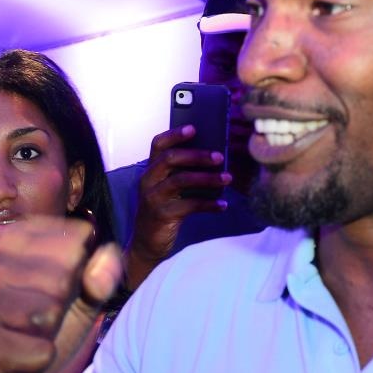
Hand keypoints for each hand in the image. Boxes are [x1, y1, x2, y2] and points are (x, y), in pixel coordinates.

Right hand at [0, 217, 121, 372]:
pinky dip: (39, 360)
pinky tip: (17, 359)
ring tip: (26, 336)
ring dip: (48, 333)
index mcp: (9, 240)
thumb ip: (100, 276)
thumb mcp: (77, 301)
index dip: (79, 270)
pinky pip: (39, 349)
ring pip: (48, 310)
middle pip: (62, 275)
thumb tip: (105, 260)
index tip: (60, 290)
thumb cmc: (33, 334)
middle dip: (61, 306)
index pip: (72, 236)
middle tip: (39, 321)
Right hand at [126, 126, 229, 278]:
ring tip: (227, 178)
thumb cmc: (163, 211)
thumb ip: (181, 174)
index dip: (175, 134)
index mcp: (150, 170)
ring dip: (207, 178)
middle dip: (197, 156)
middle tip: (219, 157)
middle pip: (170, 159)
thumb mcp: (167, 189)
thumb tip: (212, 159)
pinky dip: (208, 204)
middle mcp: (148, 181)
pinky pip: (189, 206)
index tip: (194, 128)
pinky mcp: (162, 215)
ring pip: (180, 180)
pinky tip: (222, 205)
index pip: (158, 144)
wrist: (146, 244)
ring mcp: (153, 198)